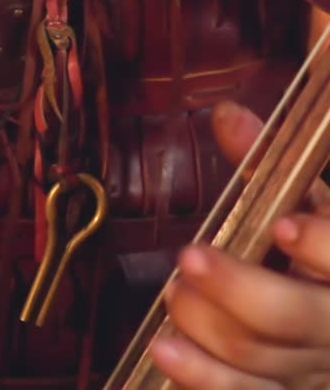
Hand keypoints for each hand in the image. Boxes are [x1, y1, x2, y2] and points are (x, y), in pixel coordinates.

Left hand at [149, 100, 329, 388]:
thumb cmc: (318, 248)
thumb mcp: (307, 201)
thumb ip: (268, 160)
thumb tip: (226, 114)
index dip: (321, 246)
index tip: (285, 226)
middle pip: (292, 317)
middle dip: (237, 289)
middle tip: (189, 256)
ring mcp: (313, 370)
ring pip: (260, 358)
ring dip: (206, 326)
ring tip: (172, 293)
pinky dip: (201, 377)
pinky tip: (164, 349)